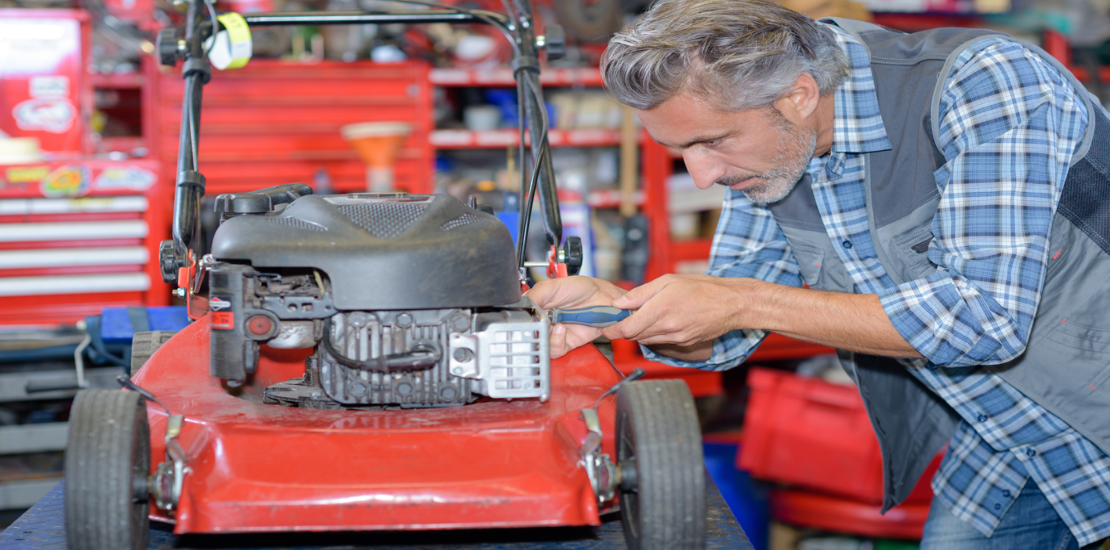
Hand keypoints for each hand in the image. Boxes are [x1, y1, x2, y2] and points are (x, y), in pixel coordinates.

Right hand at [525, 276, 626, 357]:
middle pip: (527, 334)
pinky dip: (556, 342)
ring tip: (555, 325)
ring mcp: (553, 333)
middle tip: (540, 323)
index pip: (520, 318)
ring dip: (545, 337)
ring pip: (539, 345)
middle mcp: (542, 321)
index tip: (526, 317)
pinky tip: (561, 330)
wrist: (604, 300)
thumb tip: (524, 306)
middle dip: (532, 331)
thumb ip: (536, 294)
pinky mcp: (564, 343)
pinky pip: (554, 351)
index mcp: (536, 306)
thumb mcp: (553, 286)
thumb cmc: (581, 289)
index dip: (521, 320)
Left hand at [606, 274, 748, 346]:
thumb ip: (641, 293)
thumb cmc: (703, 287)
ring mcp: (676, 338)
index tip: (604, 327)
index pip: (626, 329)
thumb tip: (619, 303)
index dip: (611, 330)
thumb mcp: (668, 280)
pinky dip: (654, 334)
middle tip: (618, 319)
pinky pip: (661, 341)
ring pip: (646, 340)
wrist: (732, 304)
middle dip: (623, 330)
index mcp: (660, 309)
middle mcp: (666, 327)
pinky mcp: (684, 343)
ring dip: (638, 332)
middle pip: (634, 336)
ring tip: (640, 318)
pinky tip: (658, 322)